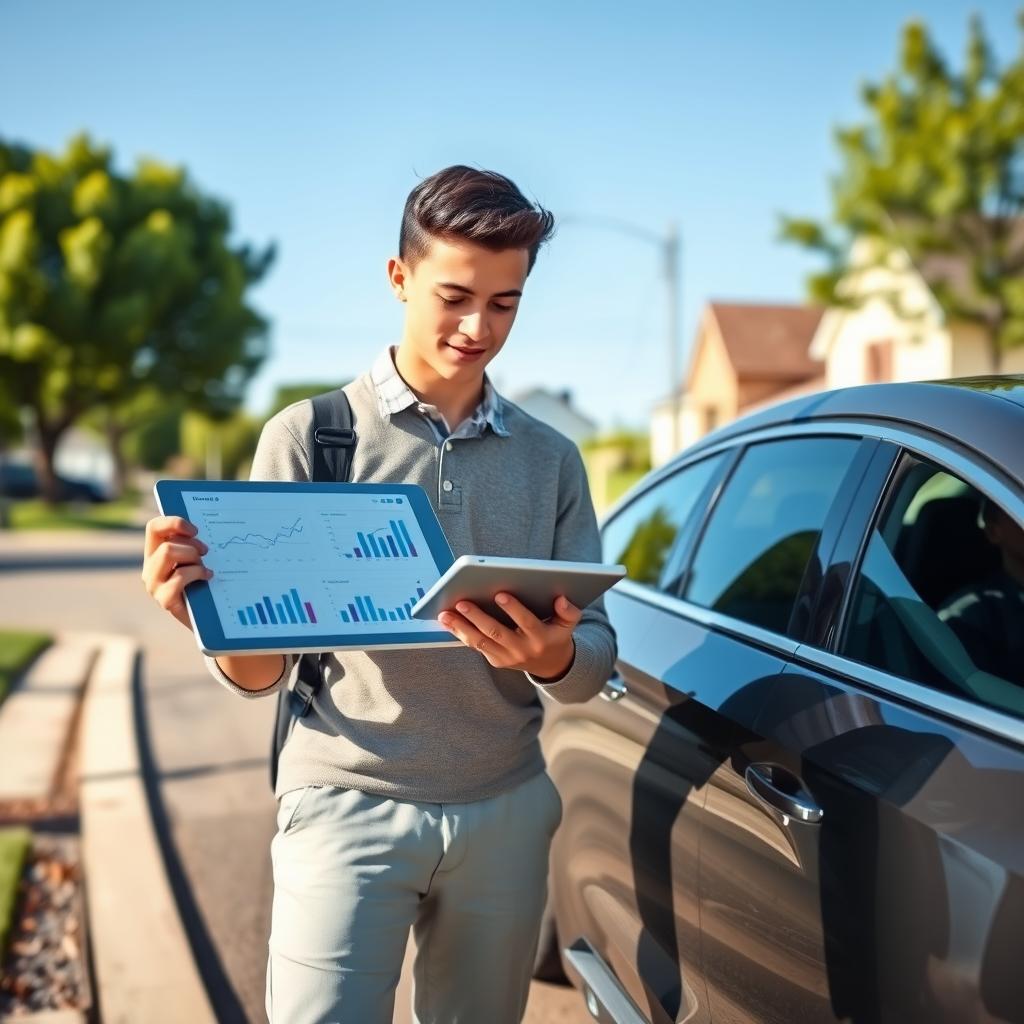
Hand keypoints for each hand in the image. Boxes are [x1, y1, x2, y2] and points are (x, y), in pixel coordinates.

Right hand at [141, 516, 212, 629]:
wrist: (210, 618)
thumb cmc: (206, 583)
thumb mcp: (198, 559)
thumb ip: (194, 544)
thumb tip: (204, 527)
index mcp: (156, 553)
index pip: (154, 528)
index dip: (174, 522)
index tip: (196, 530)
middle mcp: (150, 568)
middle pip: (165, 543)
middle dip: (191, 545)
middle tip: (206, 552)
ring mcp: (154, 585)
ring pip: (168, 553)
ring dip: (193, 558)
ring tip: (205, 568)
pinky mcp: (164, 600)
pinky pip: (178, 577)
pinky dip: (196, 573)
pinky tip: (208, 577)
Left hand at [438, 593, 580, 679]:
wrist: (552, 665)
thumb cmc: (556, 635)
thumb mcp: (568, 624)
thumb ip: (569, 611)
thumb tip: (561, 599)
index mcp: (541, 638)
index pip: (526, 622)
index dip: (513, 609)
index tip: (499, 593)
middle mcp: (523, 650)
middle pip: (497, 633)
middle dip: (478, 617)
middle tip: (462, 602)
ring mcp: (508, 658)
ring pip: (481, 642)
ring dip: (461, 627)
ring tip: (445, 613)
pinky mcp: (496, 661)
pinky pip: (477, 646)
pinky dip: (461, 633)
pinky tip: (448, 620)